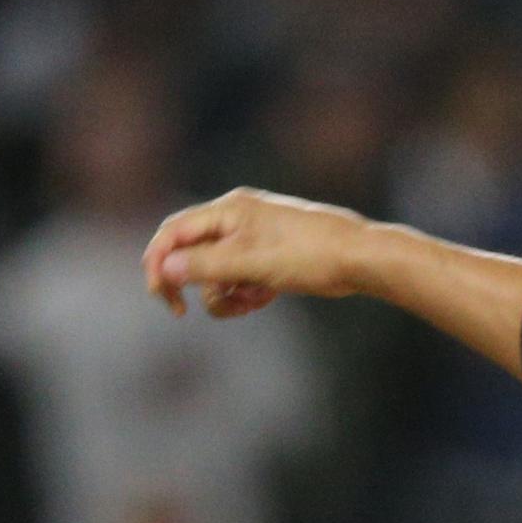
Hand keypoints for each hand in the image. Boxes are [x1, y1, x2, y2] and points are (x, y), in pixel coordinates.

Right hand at [142, 188, 371, 319]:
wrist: (362, 258)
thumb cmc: (309, 255)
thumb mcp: (251, 263)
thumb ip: (205, 266)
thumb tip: (164, 268)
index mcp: (228, 210)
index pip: (173, 232)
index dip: (158, 262)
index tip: (162, 296)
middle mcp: (237, 219)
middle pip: (191, 253)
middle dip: (192, 284)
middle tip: (184, 312)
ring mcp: (255, 238)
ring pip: (218, 271)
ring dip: (224, 293)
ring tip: (249, 303)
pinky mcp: (271, 257)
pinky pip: (242, 277)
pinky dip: (246, 292)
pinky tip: (265, 299)